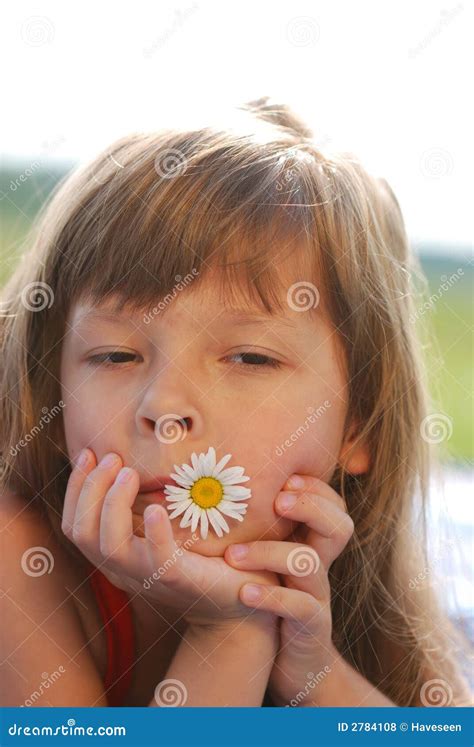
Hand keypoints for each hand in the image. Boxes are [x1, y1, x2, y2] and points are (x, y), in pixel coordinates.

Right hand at [61, 449, 278, 626]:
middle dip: (90, 489)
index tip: (89, 453)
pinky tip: (156, 507)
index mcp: (116, 557)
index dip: (75, 488)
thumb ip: (142, 507)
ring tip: (129, 473)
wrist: (237, 597)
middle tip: (113, 459)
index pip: (75, 525)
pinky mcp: (179, 579)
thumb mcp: (163, 530)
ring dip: (113, 503)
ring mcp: (149, 576)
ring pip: (109, 546)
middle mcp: (124, 569)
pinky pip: (157, 557)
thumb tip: (128, 464)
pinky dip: (154, 531)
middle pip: (83, 533)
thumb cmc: (200, 557)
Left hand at [224, 473, 353, 705]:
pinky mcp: (311, 627)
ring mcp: (318, 597)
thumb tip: (221, 489)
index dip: (314, 487)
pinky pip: (300, 608)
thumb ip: (261, 530)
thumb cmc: (273, 602)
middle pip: (339, 525)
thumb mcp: (272, 562)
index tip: (283, 479)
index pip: (332, 504)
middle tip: (276, 501)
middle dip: (310, 506)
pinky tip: (245, 592)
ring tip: (233, 555)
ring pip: (309, 563)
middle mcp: (320, 565)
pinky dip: (272, 597)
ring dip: (270, 553)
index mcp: (312, 544)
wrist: (291, 663)